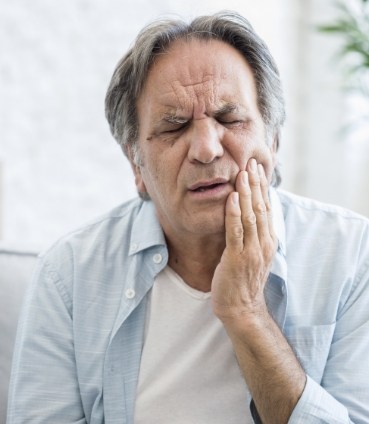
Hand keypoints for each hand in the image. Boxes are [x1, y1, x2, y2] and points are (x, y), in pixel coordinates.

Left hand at [212, 158, 276, 322]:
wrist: (242, 308)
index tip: (258, 169)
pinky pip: (235, 231)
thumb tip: (250, 215)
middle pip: (261, 208)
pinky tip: (231, 197)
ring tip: (242, 173)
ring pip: (250, 216)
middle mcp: (263, 243)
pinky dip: (233, 213)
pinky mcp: (236, 258)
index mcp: (268, 241)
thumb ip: (254, 235)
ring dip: (246, 193)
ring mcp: (251, 251)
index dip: (262, 188)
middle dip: (255, 184)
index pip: (267, 208)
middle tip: (251, 163)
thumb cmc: (244, 280)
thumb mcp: (255, 254)